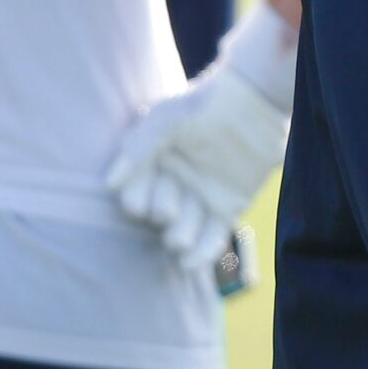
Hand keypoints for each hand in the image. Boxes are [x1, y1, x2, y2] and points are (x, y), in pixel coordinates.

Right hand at [105, 58, 291, 270]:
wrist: (258, 104)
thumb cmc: (207, 105)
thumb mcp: (168, 119)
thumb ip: (140, 147)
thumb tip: (109, 184)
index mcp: (153, 164)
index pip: (135, 193)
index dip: (135, 202)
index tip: (138, 206)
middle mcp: (174, 184)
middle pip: (158, 213)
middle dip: (161, 215)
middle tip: (169, 211)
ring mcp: (201, 198)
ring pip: (183, 230)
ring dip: (180, 238)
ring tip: (180, 239)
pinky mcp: (227, 210)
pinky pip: (212, 238)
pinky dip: (202, 254)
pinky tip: (189, 264)